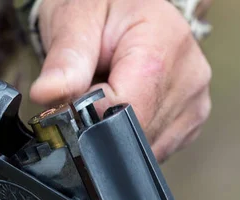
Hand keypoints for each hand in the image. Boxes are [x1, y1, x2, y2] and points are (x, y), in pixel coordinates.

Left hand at [30, 0, 211, 161]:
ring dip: (112, 129)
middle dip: (99, 122)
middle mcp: (189, 79)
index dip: (88, 113)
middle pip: (134, 131)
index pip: (124, 109)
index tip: (71, 95)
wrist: (122, 8)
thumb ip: (64, 62)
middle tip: (88, 87)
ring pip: (142, 145)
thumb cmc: (98, 8)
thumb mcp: (74, 21)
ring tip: (106, 90)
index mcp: (165, 46)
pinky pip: (152, 146)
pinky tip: (121, 103)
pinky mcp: (189, 121)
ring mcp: (194, 103)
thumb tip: (46, 95)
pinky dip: (127, 133)